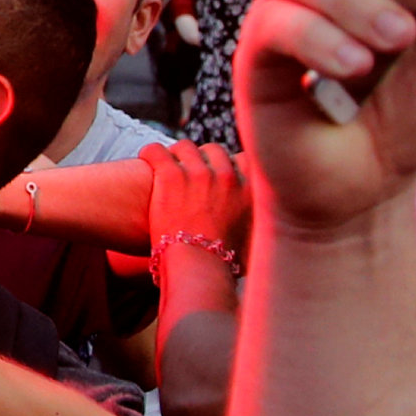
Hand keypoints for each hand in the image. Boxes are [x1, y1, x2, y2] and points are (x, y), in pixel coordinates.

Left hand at [140, 139, 249, 271]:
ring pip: (185, 147)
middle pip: (214, 151)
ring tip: (166, 169)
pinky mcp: (171, 174)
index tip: (219, 175)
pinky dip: (150, 155)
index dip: (229, 165)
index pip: (244, 160)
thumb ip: (262, 228)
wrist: (198, 267)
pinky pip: (156, 150)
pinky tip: (146, 163)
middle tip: (189, 174)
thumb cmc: (224, 263)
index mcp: (251, 189)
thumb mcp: (256, 243)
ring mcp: (198, 173)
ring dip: (176, 157)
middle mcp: (227, 176)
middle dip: (202, 160)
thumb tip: (269, 235)